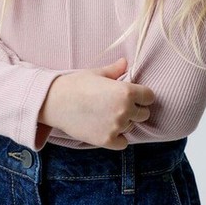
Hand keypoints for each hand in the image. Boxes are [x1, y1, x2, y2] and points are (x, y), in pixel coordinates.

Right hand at [39, 57, 154, 149]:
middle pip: (144, 114)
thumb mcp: (98, 73)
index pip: (149, 96)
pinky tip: (107, 128)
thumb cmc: (76, 84)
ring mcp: (116, 127)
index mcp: (125, 91)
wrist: (56, 102)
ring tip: (109, 114)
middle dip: (136, 109)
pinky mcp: (107, 140)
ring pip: (132, 127)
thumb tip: (125, 62)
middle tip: (121, 105)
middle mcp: (124, 110)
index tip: (135, 95)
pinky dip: (118, 137)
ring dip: (126, 122)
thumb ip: (115, 70)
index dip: (143, 95)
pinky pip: (123, 142)